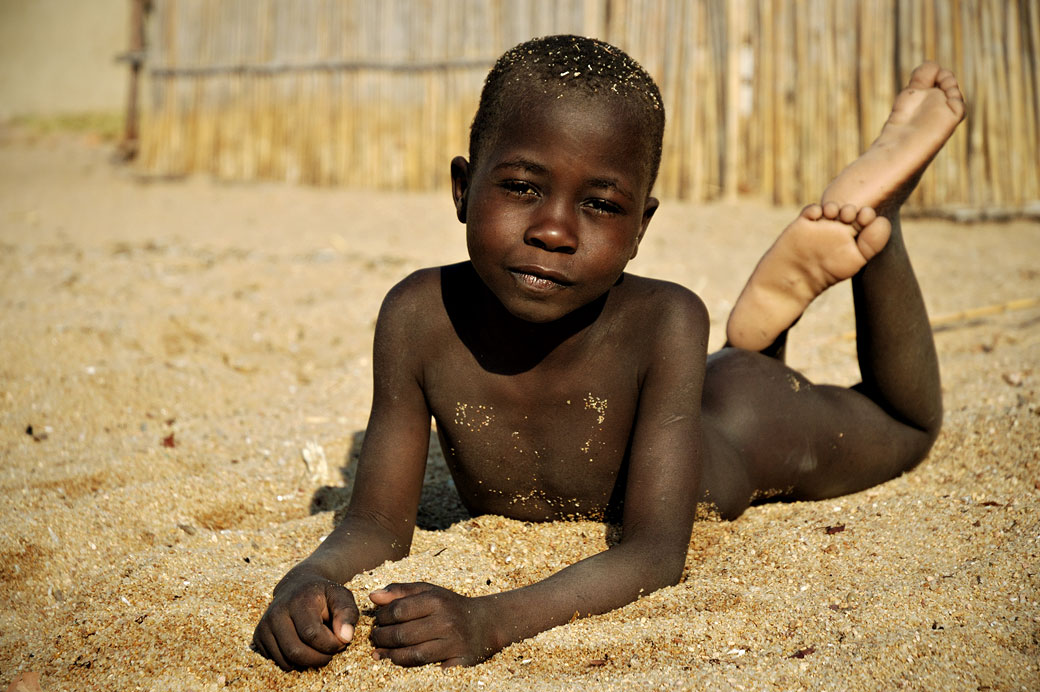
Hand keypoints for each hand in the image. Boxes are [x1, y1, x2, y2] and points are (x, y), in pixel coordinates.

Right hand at [252, 571, 359, 670]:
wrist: (297, 585)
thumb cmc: (323, 595)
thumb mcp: (342, 597)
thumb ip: (348, 614)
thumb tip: (345, 637)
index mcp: (299, 600)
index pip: (312, 634)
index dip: (331, 644)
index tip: (341, 641)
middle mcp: (277, 611)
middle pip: (296, 651)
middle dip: (319, 658)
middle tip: (330, 651)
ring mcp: (265, 624)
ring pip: (286, 660)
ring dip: (308, 661)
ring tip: (318, 647)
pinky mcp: (259, 635)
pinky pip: (277, 661)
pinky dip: (294, 661)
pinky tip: (303, 646)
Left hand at [369, 582, 500, 666]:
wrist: (486, 623)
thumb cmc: (451, 606)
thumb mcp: (430, 592)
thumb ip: (401, 591)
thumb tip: (372, 597)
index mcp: (437, 600)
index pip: (398, 610)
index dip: (381, 617)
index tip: (377, 620)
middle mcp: (446, 621)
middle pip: (402, 634)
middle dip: (381, 638)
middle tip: (375, 638)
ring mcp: (453, 644)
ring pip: (412, 655)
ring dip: (390, 655)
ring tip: (380, 652)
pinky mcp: (459, 663)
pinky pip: (427, 669)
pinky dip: (410, 668)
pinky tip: (399, 663)